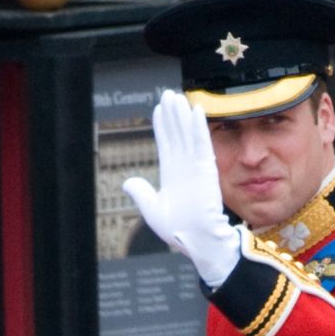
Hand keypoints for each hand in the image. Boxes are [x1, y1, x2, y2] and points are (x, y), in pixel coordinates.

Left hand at [122, 89, 239, 286]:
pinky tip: (195, 111)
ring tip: (178, 96)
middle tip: (169, 94)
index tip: (159, 109)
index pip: (166, 144)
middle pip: (176, 134)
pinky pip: (201, 144)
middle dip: (172, 114)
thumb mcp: (152, 210)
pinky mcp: (205, 170)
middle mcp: (183, 168)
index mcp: (171, 176)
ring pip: (188, 134)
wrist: (196, 241)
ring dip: (183, 115)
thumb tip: (128, 181)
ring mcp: (195, 167)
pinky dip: (198, 127)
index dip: (162, 126)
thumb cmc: (178, 231)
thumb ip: (141, 193)